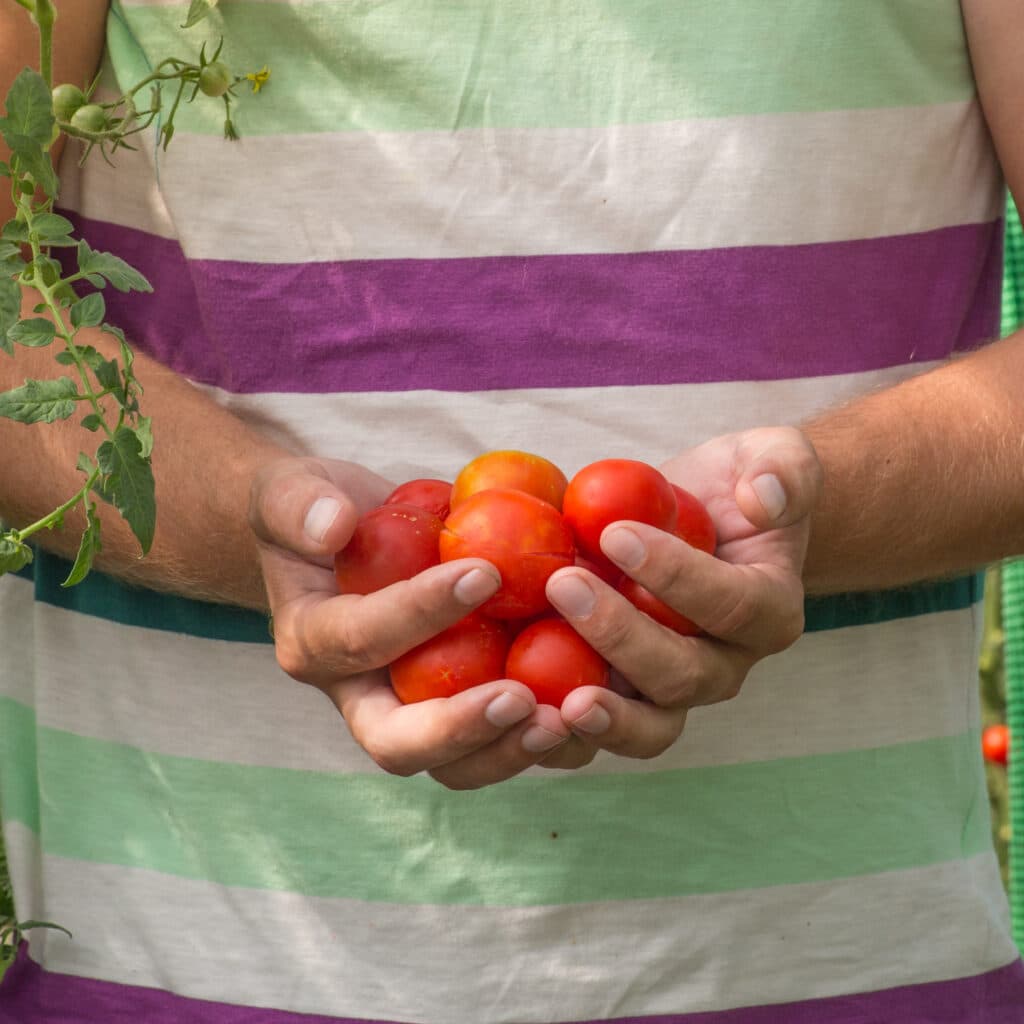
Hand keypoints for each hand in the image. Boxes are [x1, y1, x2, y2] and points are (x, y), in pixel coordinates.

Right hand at [249, 456, 572, 788]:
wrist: (349, 539)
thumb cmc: (319, 511)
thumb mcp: (291, 493)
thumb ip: (299, 506)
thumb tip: (332, 524)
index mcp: (313, 645)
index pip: (359, 641)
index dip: (417, 614)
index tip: (482, 573)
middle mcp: (359, 696)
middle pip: (399, 743)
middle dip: (460, 728)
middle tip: (520, 699)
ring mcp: (413, 712)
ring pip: (457, 765)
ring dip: (511, 750)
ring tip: (568, 718)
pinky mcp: (460, 710)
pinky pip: (499, 741)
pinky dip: (543, 732)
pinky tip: (593, 701)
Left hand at [541, 428, 822, 765]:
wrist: (707, 521)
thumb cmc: (737, 486)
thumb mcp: (772, 458)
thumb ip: (784, 471)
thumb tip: (764, 498)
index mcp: (768, 611)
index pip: (730, 604)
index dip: (676, 576)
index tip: (617, 534)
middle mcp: (726, 663)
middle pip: (685, 676)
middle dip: (622, 637)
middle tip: (564, 585)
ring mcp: (674, 689)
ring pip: (649, 725)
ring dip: (601, 715)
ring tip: (549, 699)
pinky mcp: (626, 696)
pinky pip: (600, 729)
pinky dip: (562, 734)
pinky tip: (515, 709)